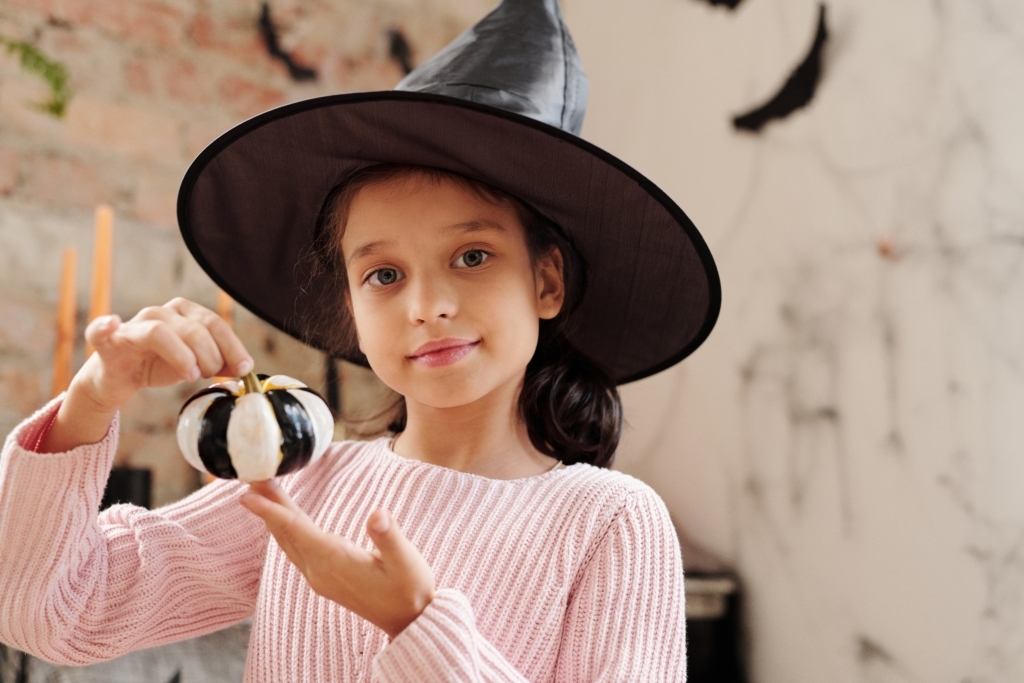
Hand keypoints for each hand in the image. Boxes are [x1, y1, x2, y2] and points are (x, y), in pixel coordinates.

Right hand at [76, 297, 252, 411]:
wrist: (118, 379)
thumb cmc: (158, 366)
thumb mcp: (195, 365)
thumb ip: (219, 363)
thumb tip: (245, 368)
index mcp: (184, 312)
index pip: (215, 323)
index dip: (233, 347)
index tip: (245, 368)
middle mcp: (160, 312)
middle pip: (195, 328)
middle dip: (210, 356)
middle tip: (209, 375)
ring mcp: (133, 325)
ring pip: (161, 331)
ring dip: (182, 355)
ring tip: (190, 374)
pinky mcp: (108, 342)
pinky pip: (102, 330)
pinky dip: (105, 325)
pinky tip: (111, 324)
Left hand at [239, 480, 435, 638]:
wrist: (408, 621)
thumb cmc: (410, 588)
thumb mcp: (406, 561)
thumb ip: (389, 537)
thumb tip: (378, 513)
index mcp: (334, 561)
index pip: (296, 531)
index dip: (272, 511)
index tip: (246, 495)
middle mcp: (319, 570)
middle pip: (286, 532)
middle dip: (267, 504)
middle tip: (250, 476)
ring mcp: (319, 575)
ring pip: (288, 540)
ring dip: (273, 514)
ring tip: (262, 488)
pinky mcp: (324, 577)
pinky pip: (296, 547)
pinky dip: (285, 527)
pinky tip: (284, 516)